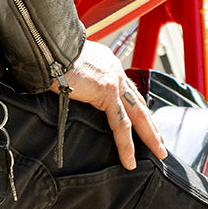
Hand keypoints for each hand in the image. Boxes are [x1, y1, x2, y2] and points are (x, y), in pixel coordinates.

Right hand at [63, 40, 167, 169]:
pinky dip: (126, 145)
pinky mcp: (107, 91)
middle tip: (160, 143)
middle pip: (138, 102)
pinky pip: (120, 124)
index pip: (126, 89)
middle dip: (151, 124)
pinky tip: (129, 161)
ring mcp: (113, 80)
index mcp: (107, 63)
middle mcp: (114, 69)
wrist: (47, 48)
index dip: (136, 106)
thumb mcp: (70, 65)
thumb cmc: (50, 55)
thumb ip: (78, 78)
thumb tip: (71, 88)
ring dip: (150, 136)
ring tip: (158, 153)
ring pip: (137, 114)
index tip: (143, 122)